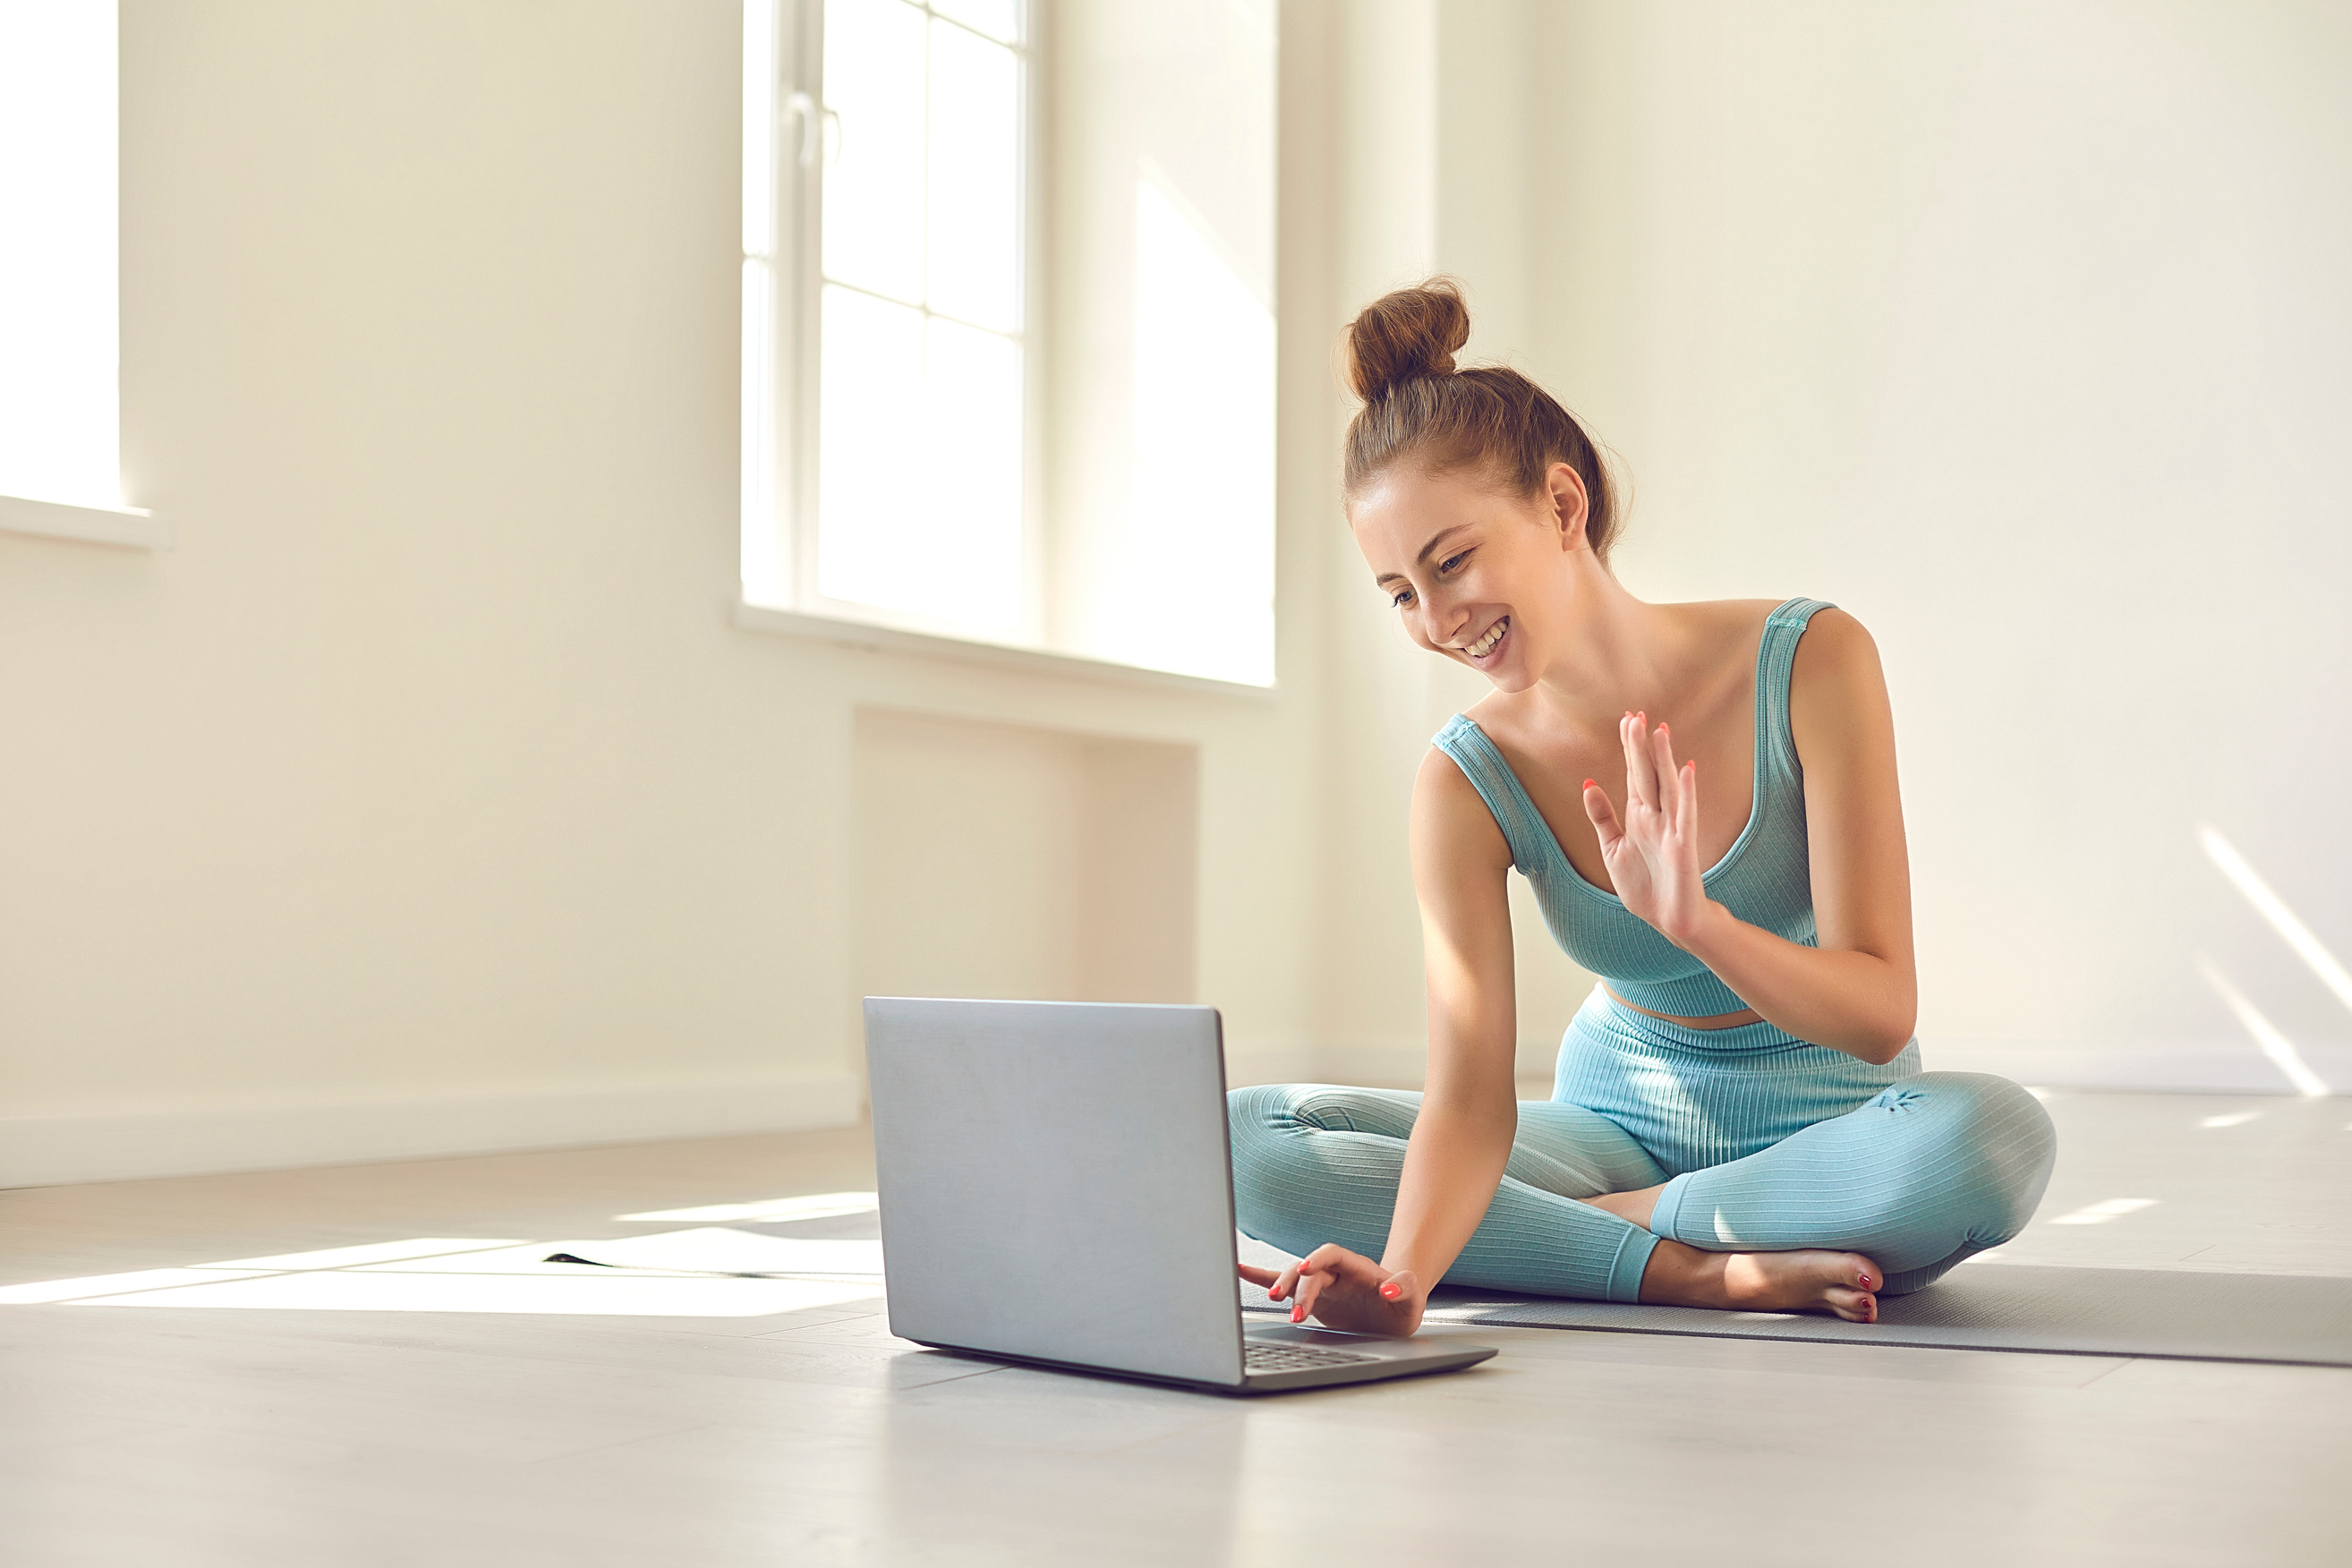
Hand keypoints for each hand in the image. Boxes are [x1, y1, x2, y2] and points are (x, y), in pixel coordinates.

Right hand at [1238, 1244, 1422, 1336]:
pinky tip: (1241, 1271)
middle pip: (1311, 1271)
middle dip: (1300, 1289)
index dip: (1319, 1260)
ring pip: (1294, 1276)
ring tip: (1273, 1301)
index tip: (1306, 1270)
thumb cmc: (1403, 1303)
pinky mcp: (1312, 1297)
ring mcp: (1322, 1284)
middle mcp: (1336, 1273)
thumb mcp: (1414, 1298)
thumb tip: (1389, 1289)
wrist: (1394, 1313)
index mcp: (1358, 1269)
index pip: (1333, 1255)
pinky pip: (1284, 1284)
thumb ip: (1406, 1288)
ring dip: (1281, 1286)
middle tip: (1294, 1311)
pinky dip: (1262, 1277)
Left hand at [1583, 712, 1715, 945]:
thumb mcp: (1613, 849)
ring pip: (1666, 787)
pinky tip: (1687, 769)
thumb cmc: (1645, 886)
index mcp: (1639, 817)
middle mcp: (1656, 817)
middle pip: (1647, 774)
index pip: (1634, 775)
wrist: (1669, 920)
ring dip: (1663, 759)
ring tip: (1659, 731)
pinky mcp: (1683, 846)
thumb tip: (1588, 784)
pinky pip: (1685, 815)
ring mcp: (1672, 829)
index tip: (1626, 719)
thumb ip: (1603, 818)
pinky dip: (1685, 792)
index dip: (1630, 748)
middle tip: (1636, 713)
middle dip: (1641, 746)